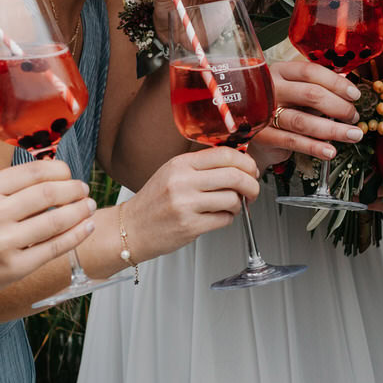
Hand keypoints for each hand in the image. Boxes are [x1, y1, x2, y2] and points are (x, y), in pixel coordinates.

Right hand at [0, 158, 96, 309]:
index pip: (33, 171)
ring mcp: (4, 242)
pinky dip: (77, 235)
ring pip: (56, 221)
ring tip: (88, 206)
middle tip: (83, 189)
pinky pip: (55, 248)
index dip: (60, 171)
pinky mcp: (14, 267)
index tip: (68, 174)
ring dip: (80, 211)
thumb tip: (51, 173)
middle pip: (49, 193)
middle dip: (74, 189)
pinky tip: (86, 227)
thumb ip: (8, 186)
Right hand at [122, 146, 261, 256]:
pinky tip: (218, 217)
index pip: (225, 154)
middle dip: (252, 184)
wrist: (130, 228)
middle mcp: (182, 181)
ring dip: (238, 204)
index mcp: (180, 164)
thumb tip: (237, 165)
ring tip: (229, 206)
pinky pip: (224, 219)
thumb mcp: (172, 173)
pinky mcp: (190, 226)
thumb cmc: (153, 202)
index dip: (246, 162)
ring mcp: (186, 204)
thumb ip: (201, 167)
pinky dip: (228, 219)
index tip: (251, 170)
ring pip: (233, 199)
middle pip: (235, 175)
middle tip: (252, 190)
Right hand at [251, 57, 363, 168]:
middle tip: (354, 116)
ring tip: (352, 135)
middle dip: (339, 106)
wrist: (257, 136)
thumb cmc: (283, 109)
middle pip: (310, 94)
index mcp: (281, 72)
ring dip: (333, 129)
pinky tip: (330, 151)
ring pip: (303, 120)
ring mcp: (265, 112)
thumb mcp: (299, 93)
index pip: (311, 72)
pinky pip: (293, 141)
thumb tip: (349, 90)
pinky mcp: (264, 135)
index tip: (355, 95)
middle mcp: (271, 89)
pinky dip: (315, 147)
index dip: (336, 83)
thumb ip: (320, 90)